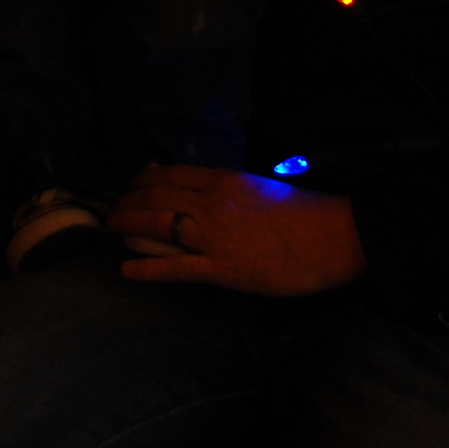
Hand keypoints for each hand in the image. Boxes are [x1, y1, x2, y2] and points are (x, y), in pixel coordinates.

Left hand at [106, 165, 369, 296]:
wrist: (337, 236)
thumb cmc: (307, 212)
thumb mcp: (262, 187)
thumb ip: (231, 187)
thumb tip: (203, 185)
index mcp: (225, 180)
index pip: (171, 175)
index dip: (143, 180)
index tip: (131, 185)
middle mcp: (212, 204)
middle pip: (155, 197)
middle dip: (128, 203)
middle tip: (113, 210)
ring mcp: (215, 237)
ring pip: (157, 227)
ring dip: (128, 228)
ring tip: (112, 231)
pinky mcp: (223, 270)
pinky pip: (174, 269)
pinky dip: (145, 270)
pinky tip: (126, 273)